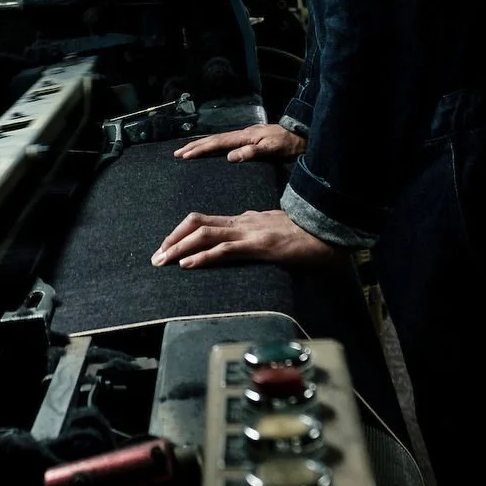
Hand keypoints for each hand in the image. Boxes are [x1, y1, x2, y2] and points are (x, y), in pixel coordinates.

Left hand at [150, 209, 343, 269]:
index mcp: (245, 220)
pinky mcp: (260, 245)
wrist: (329, 232)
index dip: (181, 232)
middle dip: (172, 239)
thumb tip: (241, 244)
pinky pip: (226, 249)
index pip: (204, 221)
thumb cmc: (306, 235)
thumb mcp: (274, 232)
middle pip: (197, 223)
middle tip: (156, 257)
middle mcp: (243, 222)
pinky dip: (203, 256)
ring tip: (163, 261)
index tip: (166, 247)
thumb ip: (256, 234)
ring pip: (205, 234)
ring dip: (179, 248)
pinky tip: (188, 264)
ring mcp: (250, 232)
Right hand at [173, 124, 305, 161]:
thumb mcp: (272, 149)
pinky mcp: (249, 140)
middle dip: (194, 147)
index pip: (216, 143)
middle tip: (177, 154)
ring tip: (186, 152)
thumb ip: (251, 152)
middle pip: (213, 140)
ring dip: (201, 146)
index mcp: (244, 136)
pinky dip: (212, 146)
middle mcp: (242, 134)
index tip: (184, 155)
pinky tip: (210, 151)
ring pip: (217, 140)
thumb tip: (229, 157)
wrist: (302, 137)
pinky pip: (225, 143)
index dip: (199, 149)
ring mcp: (245, 136)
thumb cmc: (288, 144)